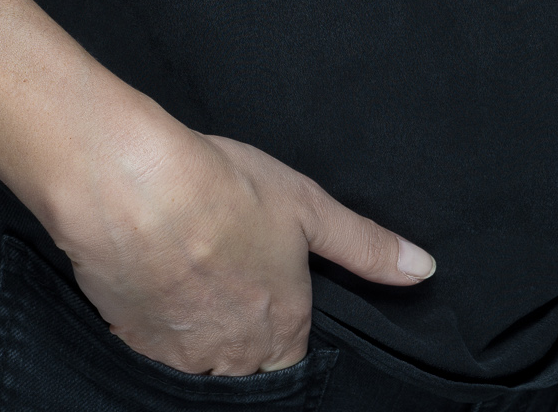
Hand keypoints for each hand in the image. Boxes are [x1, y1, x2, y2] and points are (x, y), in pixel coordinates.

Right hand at [48, 112, 435, 374]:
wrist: (135, 190)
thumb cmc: (225, 190)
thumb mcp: (308, 206)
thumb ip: (365, 246)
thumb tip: (424, 269)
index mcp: (282, 328)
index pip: (292, 355)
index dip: (282, 324)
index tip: (268, 290)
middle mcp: (235, 357)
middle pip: (246, 366)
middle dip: (241, 336)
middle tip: (227, 281)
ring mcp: (181, 357)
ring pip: (200, 362)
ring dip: (199, 333)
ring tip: (191, 280)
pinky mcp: (133, 344)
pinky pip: (154, 349)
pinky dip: (158, 324)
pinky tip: (154, 280)